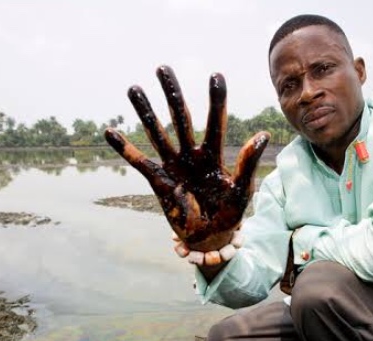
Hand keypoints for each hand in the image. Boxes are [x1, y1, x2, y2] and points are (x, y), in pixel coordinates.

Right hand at [104, 65, 269, 251]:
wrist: (211, 239)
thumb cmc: (230, 214)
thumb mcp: (242, 190)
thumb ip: (247, 163)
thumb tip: (262, 135)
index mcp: (214, 155)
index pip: (215, 122)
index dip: (216, 100)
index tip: (216, 75)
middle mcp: (192, 155)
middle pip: (180, 118)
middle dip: (172, 94)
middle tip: (162, 68)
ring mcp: (174, 166)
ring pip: (157, 134)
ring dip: (145, 112)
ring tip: (134, 88)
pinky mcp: (159, 181)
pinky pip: (139, 163)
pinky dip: (124, 149)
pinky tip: (110, 131)